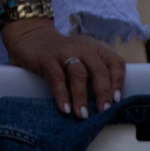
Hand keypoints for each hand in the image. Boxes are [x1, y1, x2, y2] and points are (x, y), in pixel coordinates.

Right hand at [0, 20, 125, 117]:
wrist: (31, 36)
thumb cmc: (62, 55)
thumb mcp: (82, 59)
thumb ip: (93, 73)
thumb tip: (106, 102)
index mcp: (96, 50)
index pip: (115, 63)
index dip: (118, 81)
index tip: (117, 100)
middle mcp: (84, 49)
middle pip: (99, 70)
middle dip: (103, 92)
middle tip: (103, 111)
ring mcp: (65, 53)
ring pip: (78, 74)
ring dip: (81, 96)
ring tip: (83, 115)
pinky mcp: (46, 59)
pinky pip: (57, 78)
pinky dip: (62, 94)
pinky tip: (65, 109)